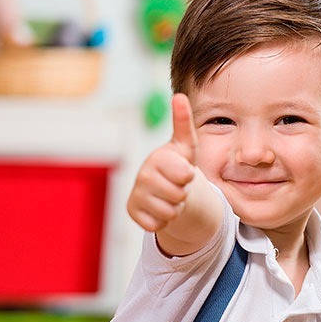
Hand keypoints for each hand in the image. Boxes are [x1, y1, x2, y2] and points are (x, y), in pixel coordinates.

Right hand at [126, 93, 197, 231]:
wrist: (166, 188)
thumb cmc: (177, 164)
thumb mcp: (186, 145)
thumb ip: (183, 123)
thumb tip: (179, 96)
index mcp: (158, 157)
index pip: (185, 175)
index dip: (188, 176)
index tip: (182, 169)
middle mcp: (142, 174)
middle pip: (178, 195)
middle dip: (183, 193)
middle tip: (177, 185)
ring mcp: (136, 194)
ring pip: (169, 212)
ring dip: (175, 207)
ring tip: (170, 195)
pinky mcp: (132, 212)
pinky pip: (157, 225)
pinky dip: (163, 220)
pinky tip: (159, 207)